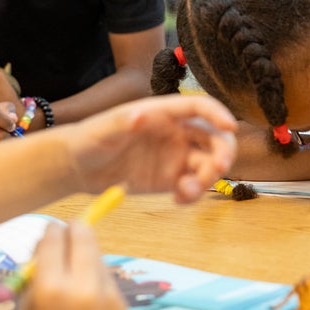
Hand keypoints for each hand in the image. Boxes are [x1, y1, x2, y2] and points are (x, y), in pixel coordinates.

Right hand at [17, 222, 127, 309]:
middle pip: (84, 237)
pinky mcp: (122, 307)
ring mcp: (107, 296)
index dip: (51, 232)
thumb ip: (38, 276)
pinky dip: (97, 278)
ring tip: (73, 276)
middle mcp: (83, 287)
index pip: (53, 239)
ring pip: (98, 256)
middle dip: (75, 231)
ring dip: (86, 257)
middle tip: (69, 231)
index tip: (50, 230)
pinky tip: (86, 297)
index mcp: (50, 290)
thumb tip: (48, 242)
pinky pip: (107, 279)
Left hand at [61, 95, 237, 202]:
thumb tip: (140, 114)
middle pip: (214, 137)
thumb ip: (122, 122)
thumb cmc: (89, 138)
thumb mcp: (104, 129)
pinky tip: (179, 201)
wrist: (79, 167)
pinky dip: (193, 194)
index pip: (199, 107)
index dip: (218, 113)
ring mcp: (176, 157)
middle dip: (224, 151)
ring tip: (187, 191)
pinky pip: (193, 186)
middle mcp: (177, 133)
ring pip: (207, 164)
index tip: (230, 126)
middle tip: (218, 168)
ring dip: (208, 177)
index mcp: (164, 113)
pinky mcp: (171, 179)